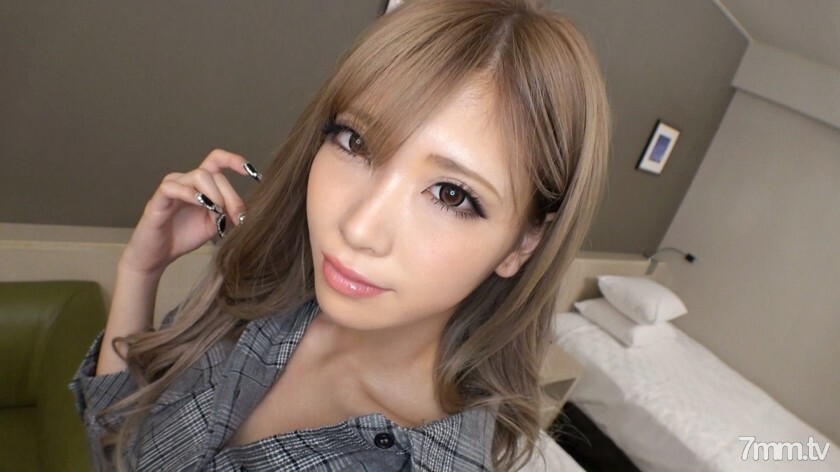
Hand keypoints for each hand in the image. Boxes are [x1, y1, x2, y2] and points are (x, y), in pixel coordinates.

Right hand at [120, 149, 258, 276]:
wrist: (158, 256)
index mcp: (201, 184)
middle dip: (231, 196)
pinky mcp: (158, 200)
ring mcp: (172, 188)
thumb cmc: (184, 236)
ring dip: (214, 194)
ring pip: (199, 175)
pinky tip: (202, 205)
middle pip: (215, 174)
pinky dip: (191, 194)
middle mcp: (186, 181)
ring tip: (218, 213)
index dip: (234, 160)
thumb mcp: (214, 225)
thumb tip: (242, 209)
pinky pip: (173, 187)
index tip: (254, 173)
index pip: (217, 160)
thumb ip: (227, 212)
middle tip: (237, 217)